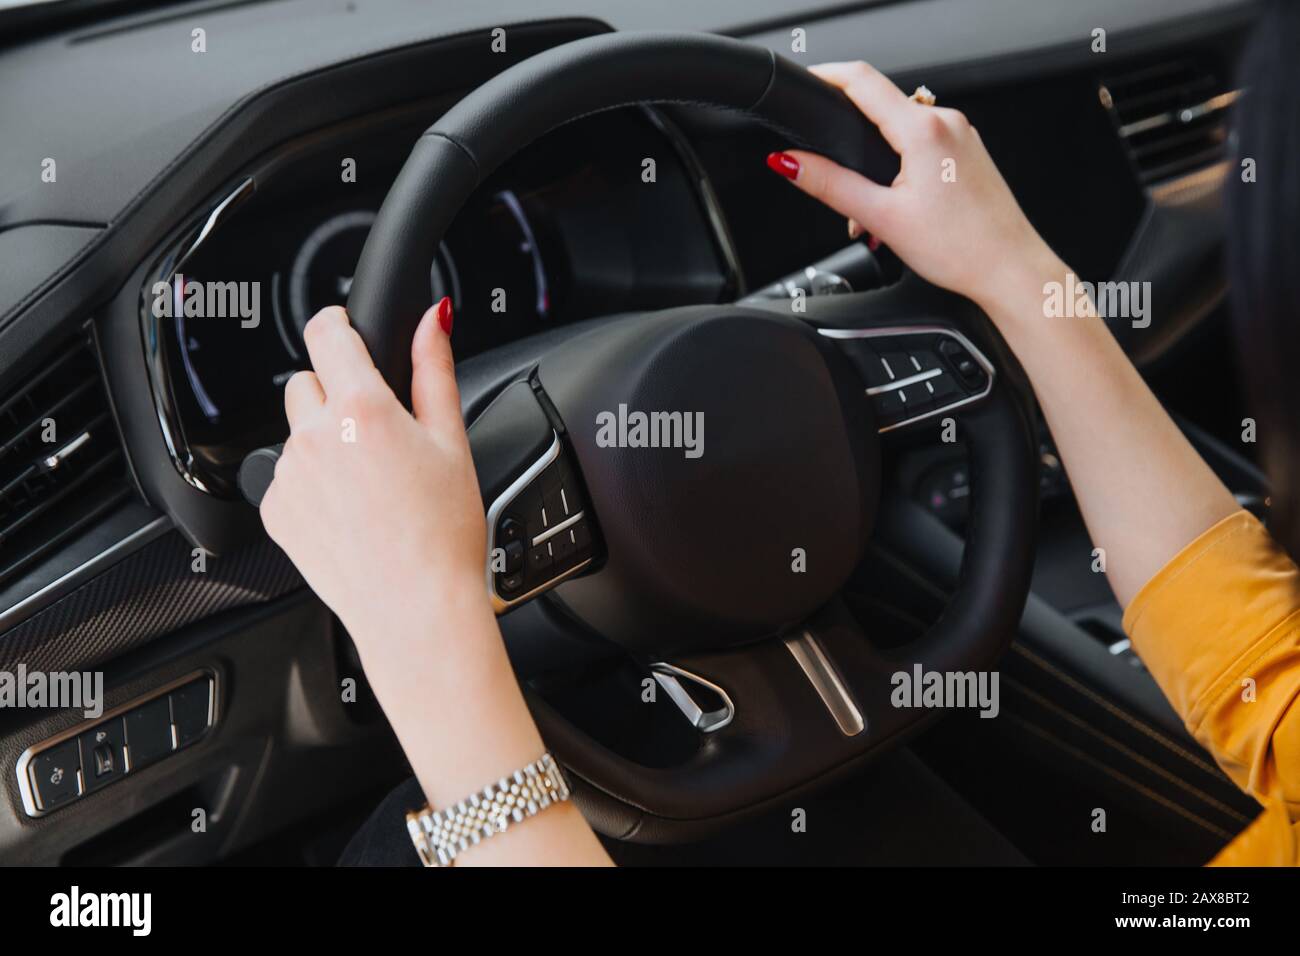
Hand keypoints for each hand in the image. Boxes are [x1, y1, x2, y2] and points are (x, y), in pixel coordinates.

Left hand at [259, 297, 488, 646]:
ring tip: (367, 485)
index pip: (326, 332)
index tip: (346, 331)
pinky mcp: (275, 511)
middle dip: (337, 394)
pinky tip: (349, 512)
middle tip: (376, 434)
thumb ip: (435, 369)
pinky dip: (311, 485)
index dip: (338, 324)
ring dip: (323, 442)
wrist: (416, 609)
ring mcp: (289, 475)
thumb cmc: (443, 535)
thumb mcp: (452, 442)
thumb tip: (432, 319)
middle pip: (308, 382)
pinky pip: (285, 477)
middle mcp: (315, 436)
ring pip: (296, 433)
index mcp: (363, 409)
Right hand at [768, 61, 1058, 310]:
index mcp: (923, 130)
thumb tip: (790, 163)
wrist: (1010, 269)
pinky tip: (901, 207)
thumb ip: (830, 185)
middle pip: (881, 108)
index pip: (862, 81)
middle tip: (839, 187)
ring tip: (875, 215)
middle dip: (851, 143)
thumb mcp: (882, 217)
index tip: (807, 82)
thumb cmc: (961, 248)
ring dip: (877, 164)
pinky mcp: (969, 152)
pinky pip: (924, 145)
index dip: (827, 75)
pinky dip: (901, 169)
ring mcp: (962, 135)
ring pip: (902, 131)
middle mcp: (947, 122)